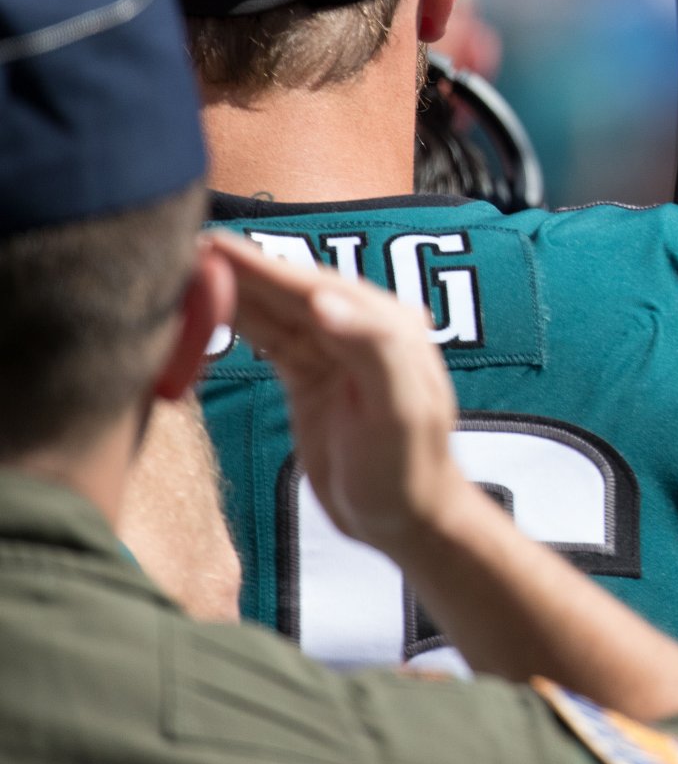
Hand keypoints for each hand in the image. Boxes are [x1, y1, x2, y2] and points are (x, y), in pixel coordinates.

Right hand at [212, 232, 475, 556]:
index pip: (314, 287)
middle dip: (240, 269)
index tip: (216, 246)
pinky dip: (238, 322)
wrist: (404, 517)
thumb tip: (325, 301)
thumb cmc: (408, 470)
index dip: (264, 267)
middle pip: (290, 291)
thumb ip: (373, 351)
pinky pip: (269, 338)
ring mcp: (335, 351)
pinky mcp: (311, 376)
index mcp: (388, 327)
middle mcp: (363, 329)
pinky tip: (207, 307)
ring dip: (233, 291)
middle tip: (183, 247)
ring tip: (184, 268)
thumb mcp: (400, 414)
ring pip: (275, 311)